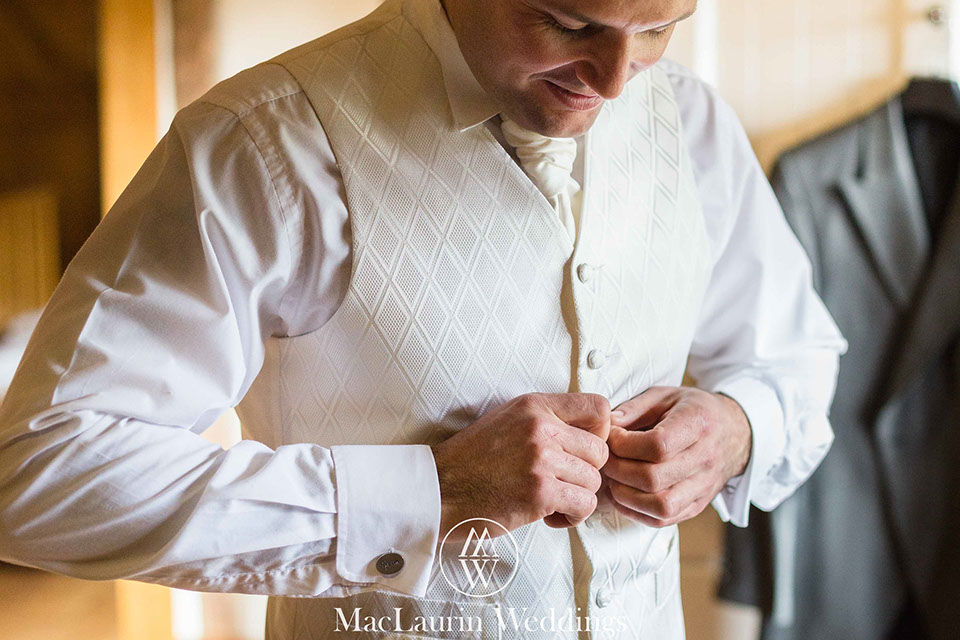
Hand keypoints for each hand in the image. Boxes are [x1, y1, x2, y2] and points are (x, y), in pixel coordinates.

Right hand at [431, 392, 610, 541]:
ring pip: (593, 481)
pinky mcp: (539, 493)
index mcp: (534, 406)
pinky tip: (549, 515)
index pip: (599, 407)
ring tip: (550, 500)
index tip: (582, 450)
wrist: (438, 489)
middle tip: (561, 482)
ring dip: (576, 497)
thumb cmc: (471, 460)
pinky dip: (571, 516)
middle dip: (585, 472)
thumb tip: (590, 435)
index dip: (600, 432)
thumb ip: (546, 420)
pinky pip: (583, 504)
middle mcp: (540, 428)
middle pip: (600, 451)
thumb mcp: (507, 421)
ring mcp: (540, 459)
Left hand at [600, 386, 750, 527]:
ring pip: (660, 506)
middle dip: (619, 470)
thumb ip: (634, 407)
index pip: (658, 446)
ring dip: (625, 496)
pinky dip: (636, 512)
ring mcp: (704, 486)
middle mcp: (705, 458)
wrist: (734, 432)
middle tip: (606, 459)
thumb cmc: (693, 411)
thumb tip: (606, 425)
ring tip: (613, 479)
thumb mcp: (665, 395)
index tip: (611, 436)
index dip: (624, 444)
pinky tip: (623, 495)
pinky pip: (664, 520)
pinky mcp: (698, 505)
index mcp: (698, 424)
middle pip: (654, 479)